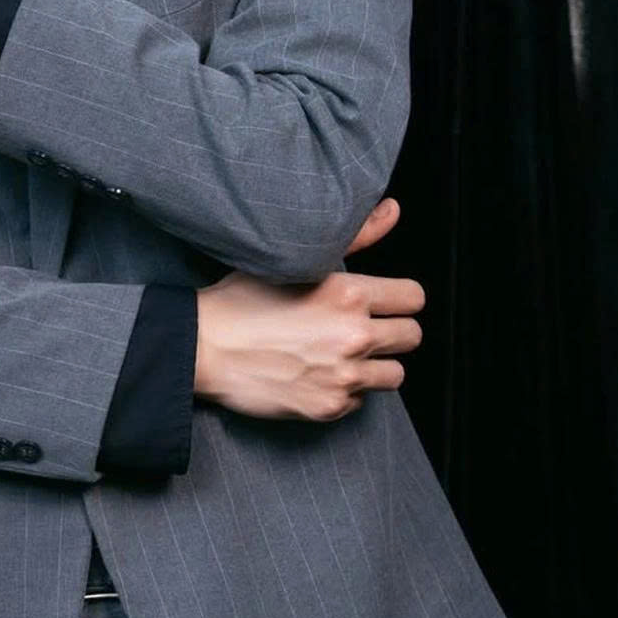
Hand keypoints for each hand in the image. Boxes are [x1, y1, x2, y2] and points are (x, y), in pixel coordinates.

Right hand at [193, 198, 424, 421]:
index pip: (413, 298)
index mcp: (348, 294)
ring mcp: (344, 376)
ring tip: (343, 352)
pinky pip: (362, 400)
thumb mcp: (295, 259)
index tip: (384, 300)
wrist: (204, 347)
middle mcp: (353, 336)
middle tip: (362, 326)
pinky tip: (319, 373)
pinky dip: (347, 389)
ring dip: (375, 364)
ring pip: (395, 374)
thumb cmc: (242, 298)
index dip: (399, 297)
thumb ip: (355, 237)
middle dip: (392, 329)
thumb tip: (393, 209)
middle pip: (411, 336)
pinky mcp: (330, 407)